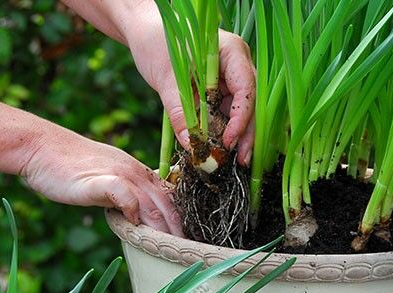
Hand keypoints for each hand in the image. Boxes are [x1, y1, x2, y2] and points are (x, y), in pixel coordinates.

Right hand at [21, 130, 183, 236]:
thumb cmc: (70, 166)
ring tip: (172, 249)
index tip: (186, 242)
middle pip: (167, 204)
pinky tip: (135, 225)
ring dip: (164, 228)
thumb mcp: (106, 180)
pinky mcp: (99, 180)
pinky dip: (134, 209)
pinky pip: (125, 193)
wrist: (41, 147)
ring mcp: (119, 174)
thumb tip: (138, 219)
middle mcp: (135, 172)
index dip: (180, 220)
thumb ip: (124, 197)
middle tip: (187, 254)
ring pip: (153, 202)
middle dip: (178, 231)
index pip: (169, 198)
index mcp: (139, 172)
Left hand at [123, 7, 255, 165]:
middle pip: (249, 103)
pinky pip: (225, 113)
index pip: (246, 88)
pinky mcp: (217, 90)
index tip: (229, 140)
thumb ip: (179, 111)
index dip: (241, 117)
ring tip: (234, 161)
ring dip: (237, 136)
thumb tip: (191, 144)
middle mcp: (236, 65)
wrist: (144, 31)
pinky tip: (220, 149)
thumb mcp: (166, 78)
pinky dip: (222, 130)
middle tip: (241, 160)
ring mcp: (228, 78)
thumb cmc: (156, 42)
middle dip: (246, 133)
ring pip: (240, 111)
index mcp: (231, 52)